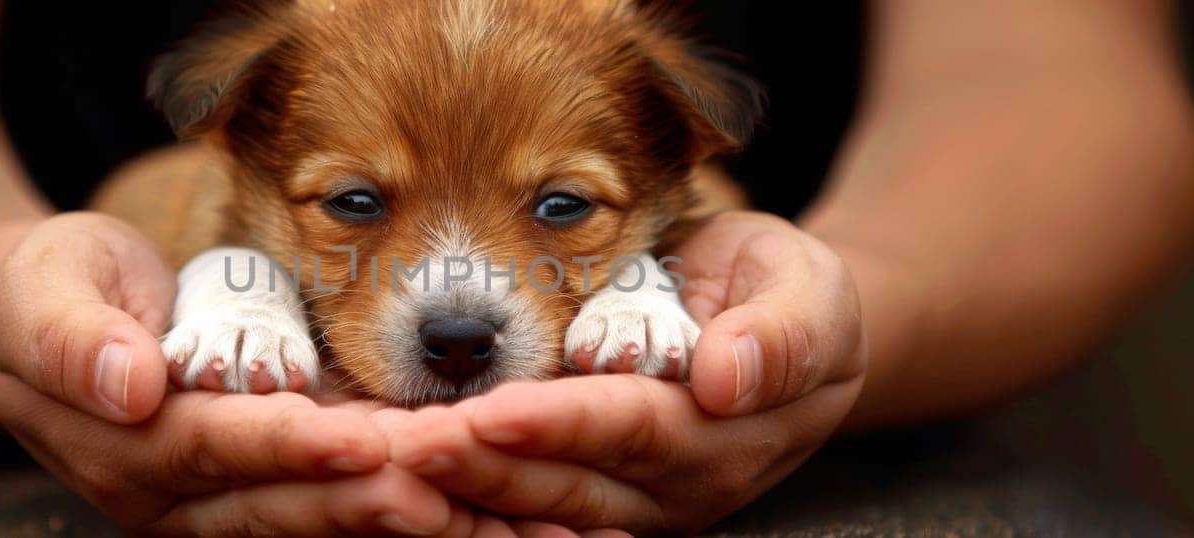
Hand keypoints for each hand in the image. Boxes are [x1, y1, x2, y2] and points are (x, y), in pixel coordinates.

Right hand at [0, 213, 462, 534]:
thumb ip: (72, 340)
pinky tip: (453, 490)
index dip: (288, 449)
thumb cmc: (48, 290)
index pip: (214, 450)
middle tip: (448, 489)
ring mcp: (211, 501)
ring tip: (465, 501)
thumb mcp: (39, 292)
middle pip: (277, 498)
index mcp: (118, 447)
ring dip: (386, 505)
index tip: (362, 445)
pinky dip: (382, 494)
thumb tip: (130, 385)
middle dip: (364, 495)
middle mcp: (169, 494)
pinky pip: (321, 497)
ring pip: (308, 511)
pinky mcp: (250, 487)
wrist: (50, 315)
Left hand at [388, 212, 867, 533]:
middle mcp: (668, 485)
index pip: (628, 429)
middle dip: (479, 466)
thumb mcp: (811, 292)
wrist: (778, 325)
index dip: (560, 424)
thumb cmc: (786, 295)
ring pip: (530, 506)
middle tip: (400, 446)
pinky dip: (460, 498)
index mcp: (720, 433)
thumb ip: (785, 331)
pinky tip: (396, 480)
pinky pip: (520, 509)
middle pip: (562, 481)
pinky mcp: (590, 500)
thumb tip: (730, 377)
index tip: (492, 411)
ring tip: (382, 463)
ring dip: (456, 489)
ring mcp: (627, 503)